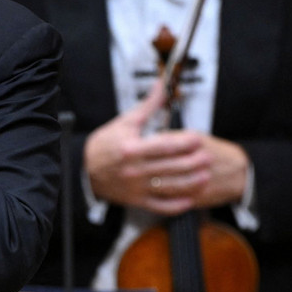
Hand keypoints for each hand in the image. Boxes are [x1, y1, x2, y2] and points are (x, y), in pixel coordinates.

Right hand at [84, 81, 247, 215]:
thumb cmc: (105, 145)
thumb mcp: (125, 122)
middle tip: (208, 157)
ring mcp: (137, 187)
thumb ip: (148, 105)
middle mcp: (135, 169)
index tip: (198, 139)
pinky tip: (190, 199)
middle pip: (171, 167)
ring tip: (205, 175)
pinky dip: (177, 205)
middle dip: (193, 163)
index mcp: (131, 149)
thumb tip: (161, 85)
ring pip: (170, 187)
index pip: (164, 146)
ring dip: (191, 183)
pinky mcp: (138, 200)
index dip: (184, 143)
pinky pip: (161, 205)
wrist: (84, 169)